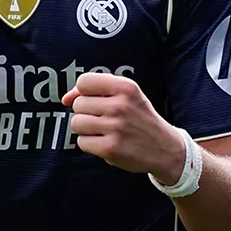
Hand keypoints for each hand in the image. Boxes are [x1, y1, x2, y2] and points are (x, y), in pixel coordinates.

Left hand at [62, 72, 183, 181]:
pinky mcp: (110, 148)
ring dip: (86, 129)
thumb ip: (95, 91)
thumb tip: (65, 99)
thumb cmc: (140, 118)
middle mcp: (120, 105)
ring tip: (104, 131)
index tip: (93, 100)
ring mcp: (115, 127)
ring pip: (76, 123)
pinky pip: (81, 142)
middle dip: (87, 113)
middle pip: (78, 105)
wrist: (165, 148)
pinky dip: (90, 144)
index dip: (83, 92)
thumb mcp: (126, 96)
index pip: (84, 82)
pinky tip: (106, 143)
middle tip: (105, 119)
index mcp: (126, 87)